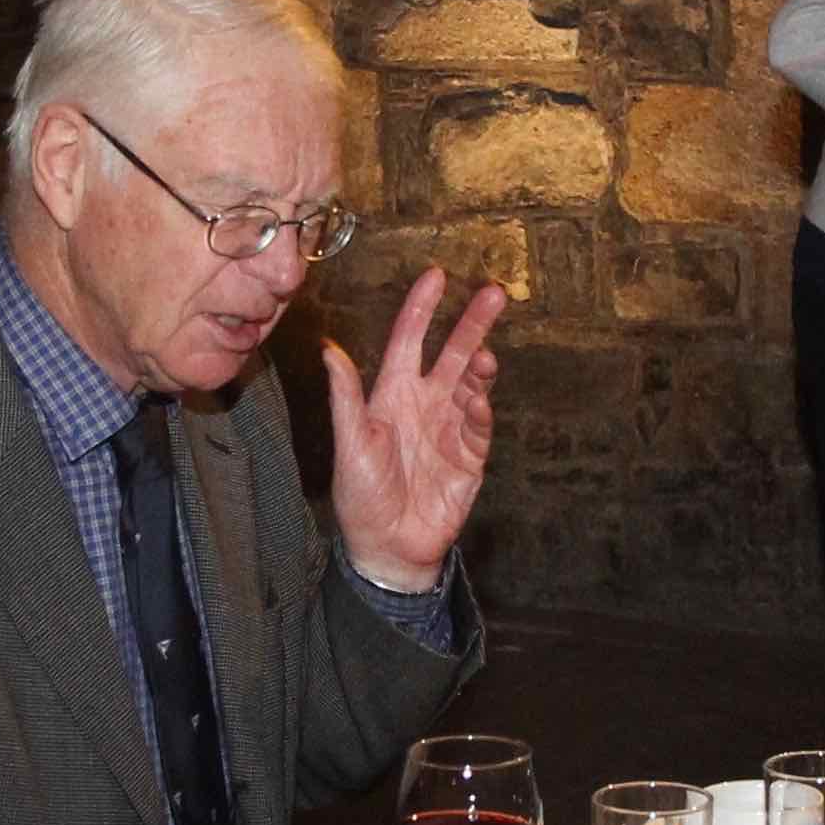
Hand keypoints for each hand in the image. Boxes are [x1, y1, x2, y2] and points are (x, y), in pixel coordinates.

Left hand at [326, 269, 506, 592]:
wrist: (390, 548)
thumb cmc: (362, 497)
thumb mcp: (350, 443)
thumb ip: (345, 396)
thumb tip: (329, 348)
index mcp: (392, 394)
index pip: (410, 340)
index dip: (422, 309)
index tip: (437, 276)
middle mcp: (424, 404)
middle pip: (452, 353)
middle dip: (472, 324)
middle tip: (495, 294)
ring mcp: (450, 428)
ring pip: (472, 383)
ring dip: (480, 364)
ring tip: (484, 354)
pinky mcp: (470, 456)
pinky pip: (479, 423)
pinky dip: (481, 407)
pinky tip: (477, 396)